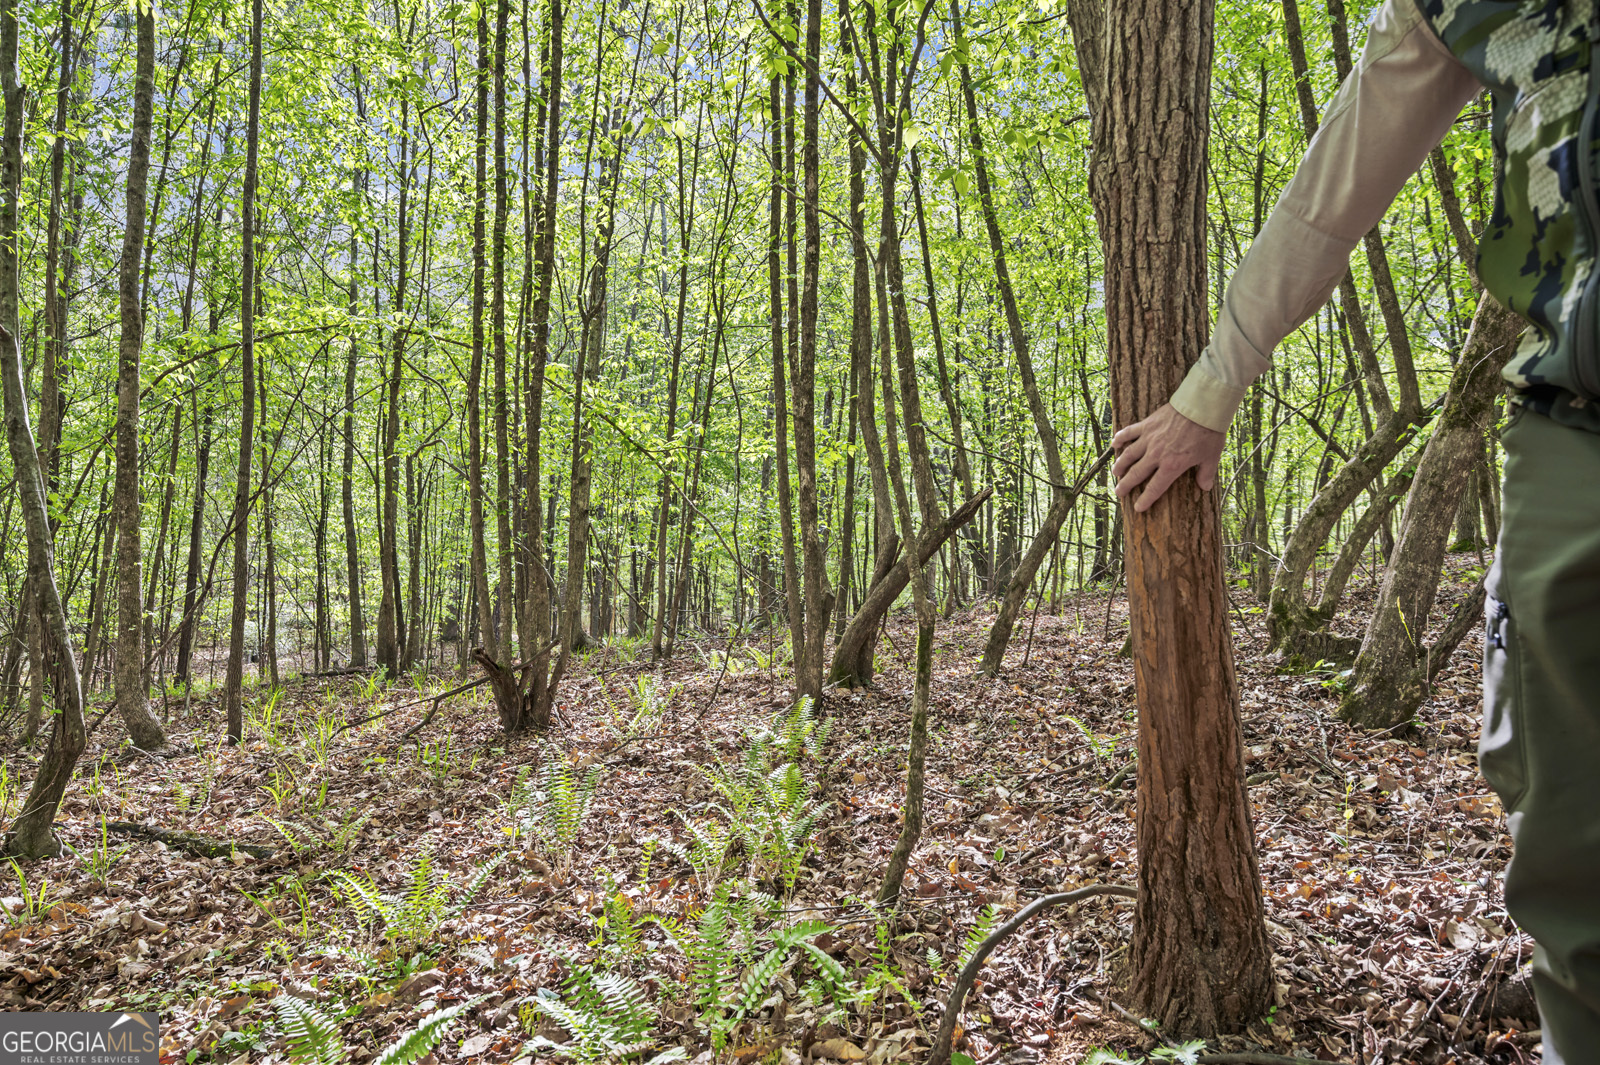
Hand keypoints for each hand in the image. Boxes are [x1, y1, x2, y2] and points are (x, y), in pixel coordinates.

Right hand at [1111, 403, 1225, 511]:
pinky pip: (1130, 432)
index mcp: (1172, 466)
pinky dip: (1120, 437)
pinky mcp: (1147, 424)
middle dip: (1125, 485)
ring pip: (1129, 455)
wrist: (1201, 406)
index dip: (1146, 499)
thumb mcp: (1211, 456)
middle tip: (1118, 493)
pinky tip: (1114, 443)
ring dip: (1120, 465)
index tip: (1138, 508)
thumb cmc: (1208, 432)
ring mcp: (1149, 439)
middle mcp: (1156, 455)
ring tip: (1114, 472)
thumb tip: (1205, 487)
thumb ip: (1206, 473)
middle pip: (1136, 474)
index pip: (1155, 488)